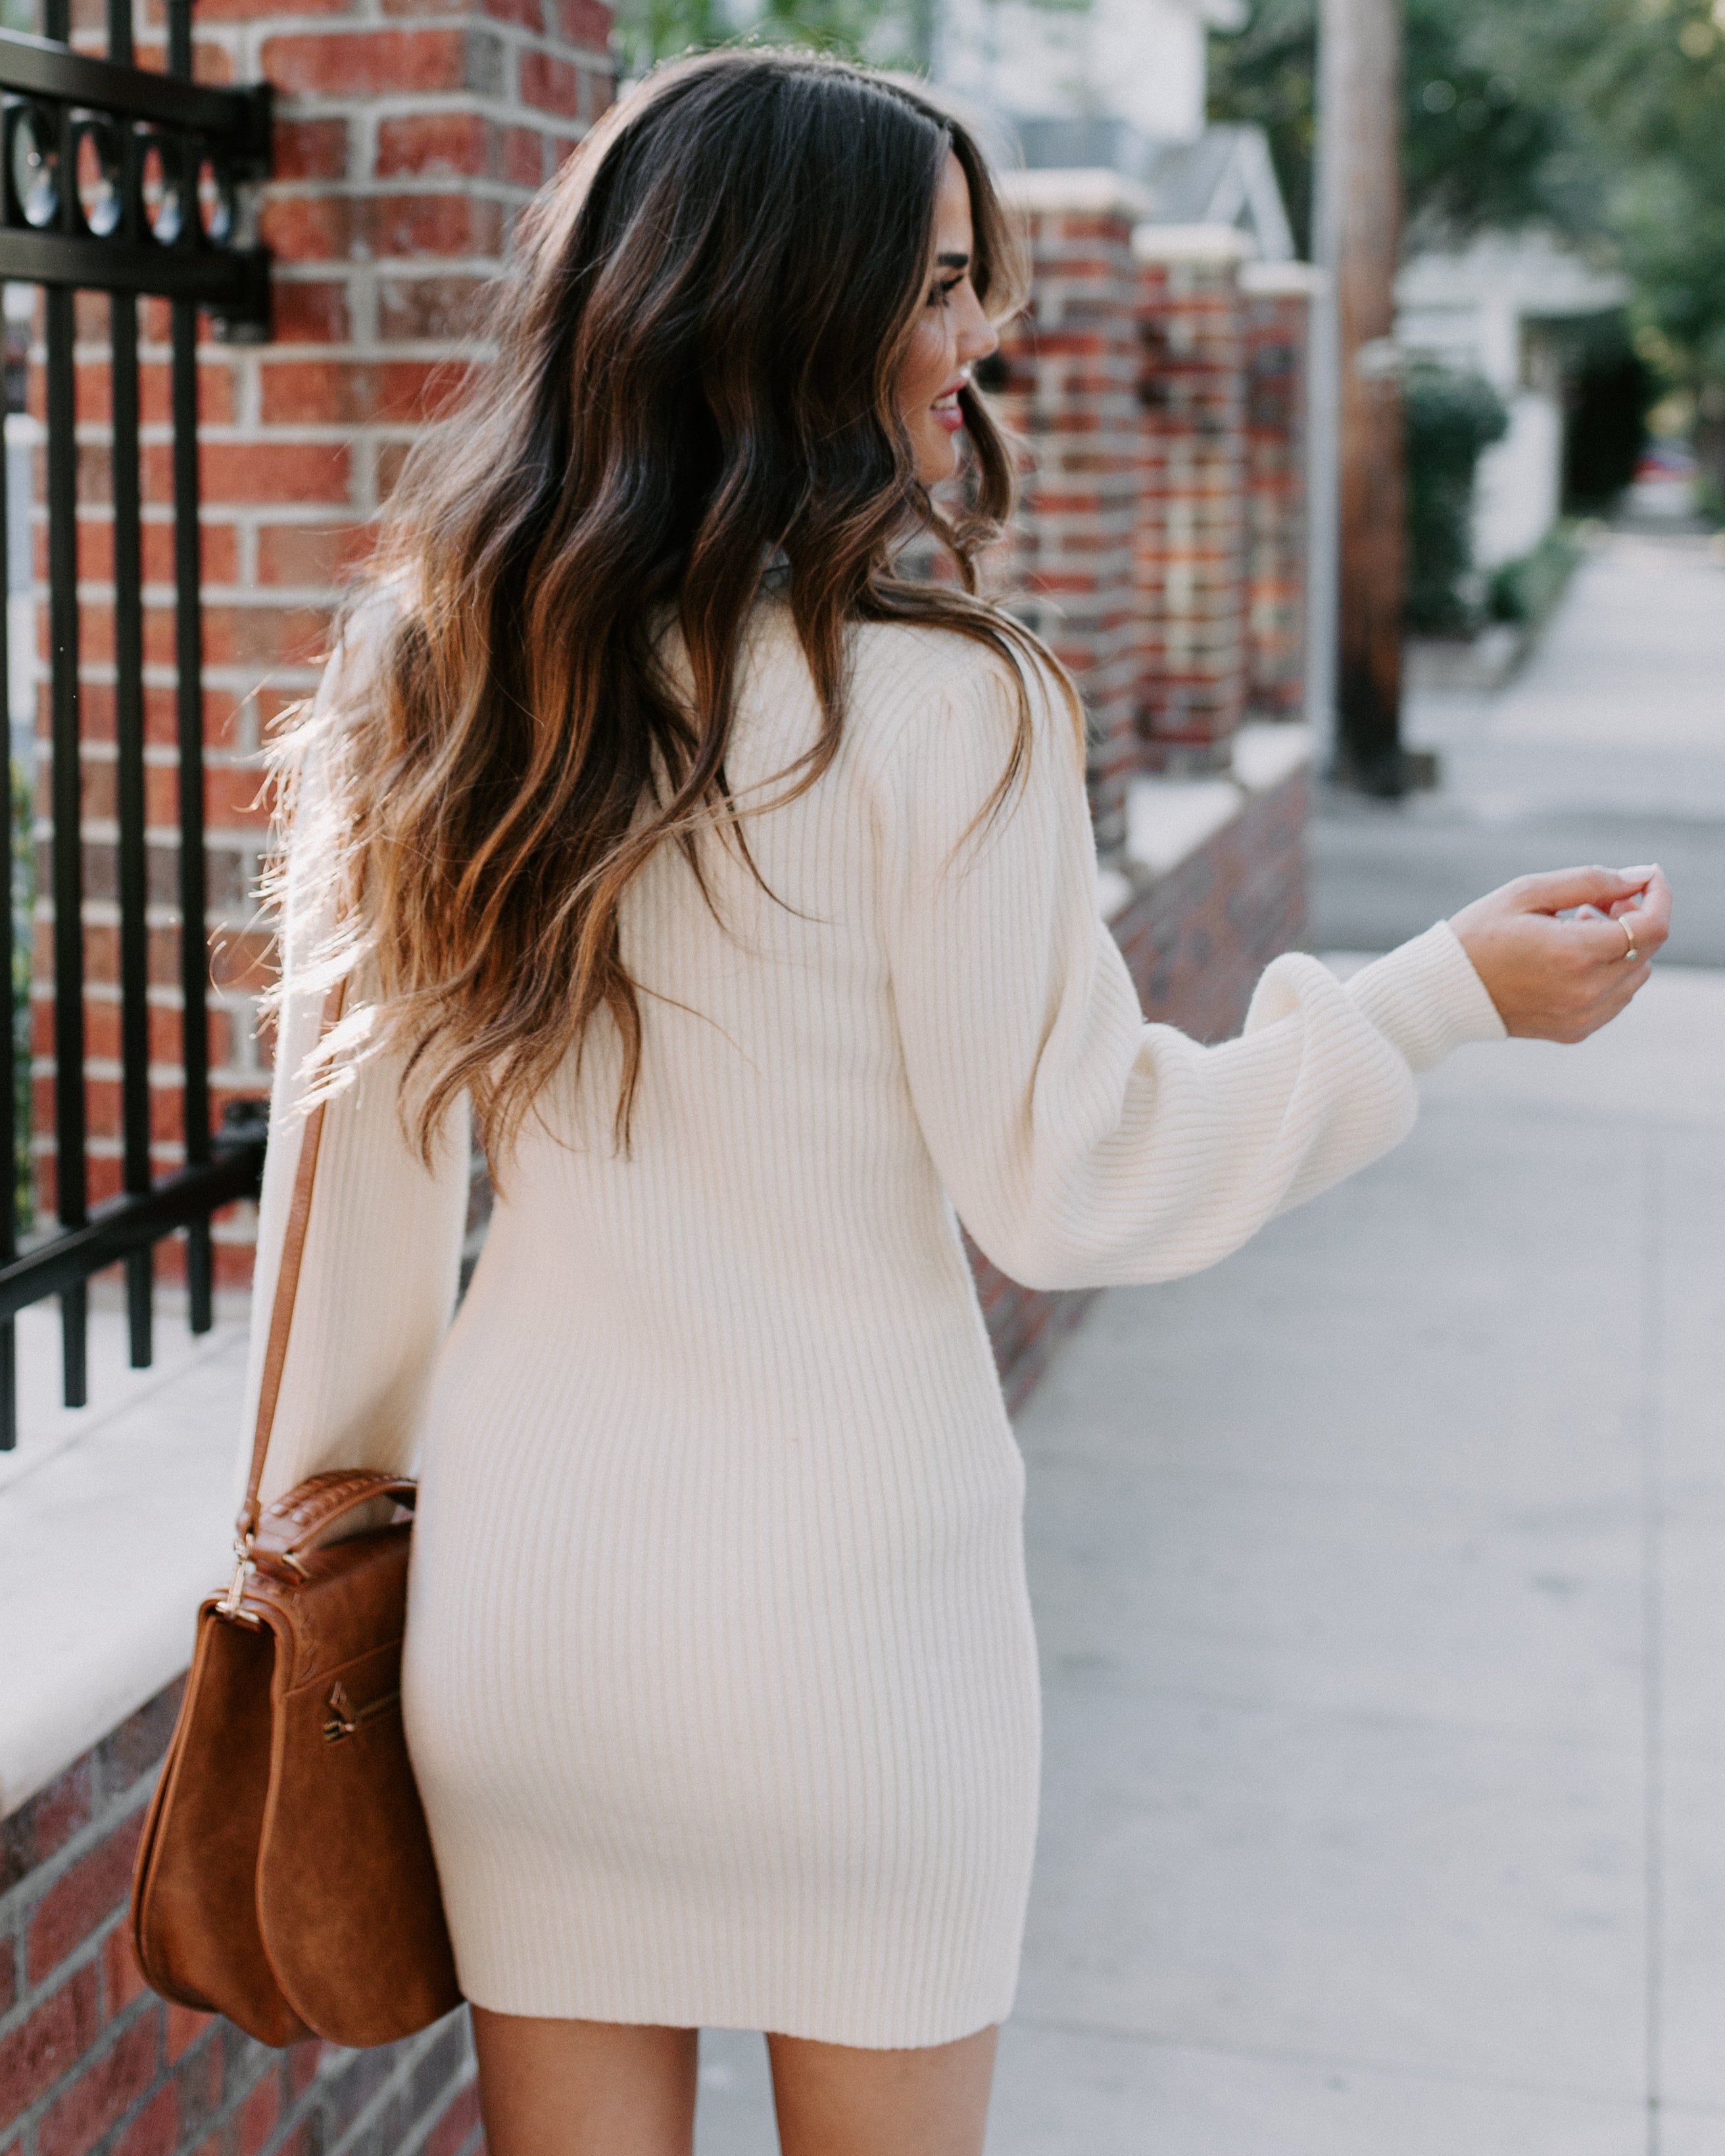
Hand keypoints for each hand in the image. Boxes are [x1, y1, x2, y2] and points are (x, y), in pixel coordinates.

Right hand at [1449, 866, 1671, 1042]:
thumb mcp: (1528, 892)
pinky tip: (1573, 958)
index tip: (1645, 876)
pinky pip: (1617, 998)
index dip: (1658, 895)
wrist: (1442, 991)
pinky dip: (1609, 972)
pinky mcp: (1575, 1031)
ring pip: (1637, 973)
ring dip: (1621, 945)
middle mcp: (1585, 991)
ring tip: (1578, 927)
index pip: (1651, 925)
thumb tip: (1642, 876)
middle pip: (1647, 948)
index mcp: (1574, 953)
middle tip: (1599, 900)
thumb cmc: (1479, 934)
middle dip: (1635, 915)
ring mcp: (1582, 1016)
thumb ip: (1591, 881)